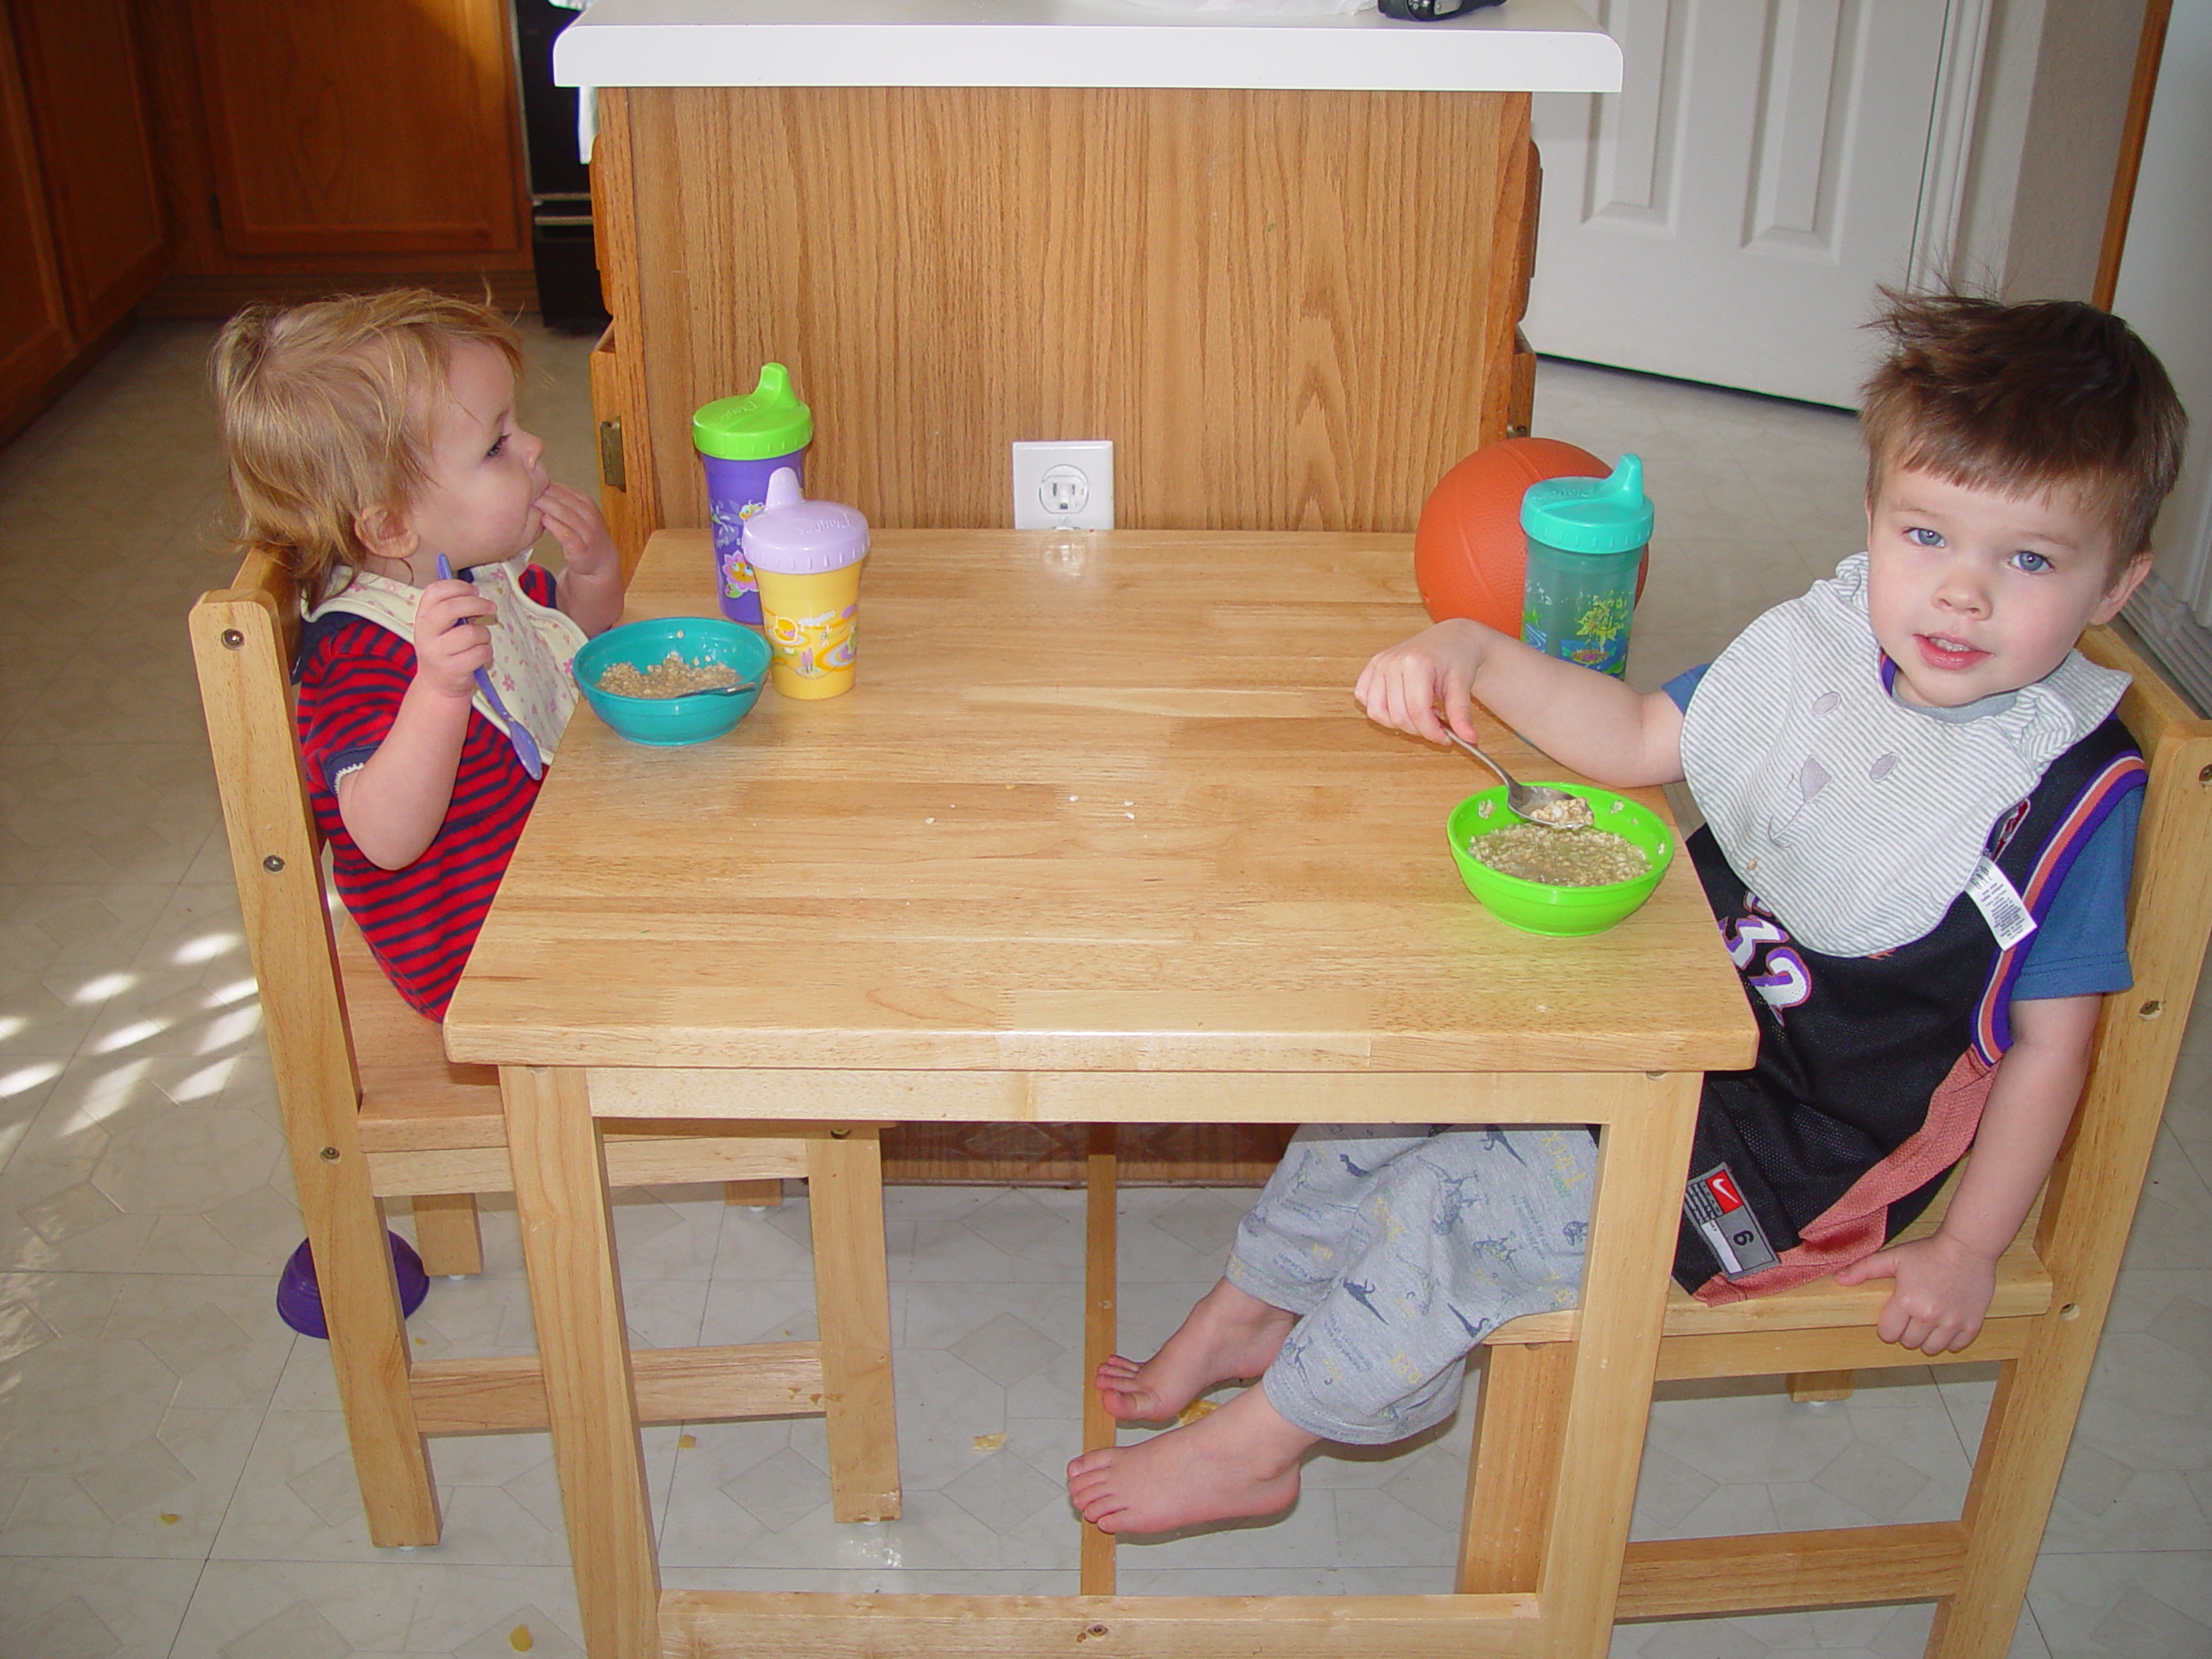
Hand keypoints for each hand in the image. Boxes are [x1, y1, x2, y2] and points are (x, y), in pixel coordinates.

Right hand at [412, 578, 495, 701]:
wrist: (437, 684)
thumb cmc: (445, 648)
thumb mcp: (441, 627)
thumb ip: (453, 610)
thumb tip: (478, 597)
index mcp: (422, 617)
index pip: (435, 591)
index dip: (458, 586)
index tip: (474, 590)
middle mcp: (425, 633)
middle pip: (451, 608)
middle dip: (476, 604)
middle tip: (491, 607)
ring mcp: (437, 653)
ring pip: (471, 633)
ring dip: (484, 634)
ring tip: (482, 639)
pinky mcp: (452, 670)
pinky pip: (480, 653)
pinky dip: (487, 652)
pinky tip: (482, 655)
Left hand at [535, 480, 619, 580]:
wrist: (601, 560)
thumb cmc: (584, 534)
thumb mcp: (577, 513)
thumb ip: (561, 501)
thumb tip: (537, 486)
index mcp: (586, 503)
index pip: (564, 490)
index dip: (546, 485)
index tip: (529, 482)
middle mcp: (589, 515)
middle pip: (565, 500)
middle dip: (545, 493)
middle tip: (526, 490)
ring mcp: (587, 532)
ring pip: (566, 515)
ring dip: (548, 507)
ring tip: (532, 502)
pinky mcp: (581, 549)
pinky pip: (567, 535)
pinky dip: (555, 526)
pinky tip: (543, 520)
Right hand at [1352, 618, 1494, 745]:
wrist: (1449, 639)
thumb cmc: (1455, 659)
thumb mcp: (1462, 685)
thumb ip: (1461, 714)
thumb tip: (1469, 738)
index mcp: (1416, 663)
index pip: (1417, 711)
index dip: (1431, 732)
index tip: (1446, 739)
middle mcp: (1392, 662)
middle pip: (1397, 716)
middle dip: (1418, 729)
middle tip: (1436, 722)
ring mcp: (1379, 664)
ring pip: (1376, 712)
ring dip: (1397, 721)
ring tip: (1419, 711)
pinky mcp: (1371, 668)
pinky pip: (1364, 699)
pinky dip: (1380, 709)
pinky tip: (1401, 704)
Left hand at [1833, 1231, 1997, 1354]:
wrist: (1967, 1248)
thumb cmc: (1929, 1252)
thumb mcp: (1893, 1257)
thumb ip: (1864, 1269)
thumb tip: (1839, 1279)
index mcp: (1906, 1301)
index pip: (1888, 1334)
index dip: (1888, 1327)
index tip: (1893, 1316)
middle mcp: (1929, 1316)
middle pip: (1909, 1343)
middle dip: (1907, 1332)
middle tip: (1912, 1316)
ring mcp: (1952, 1322)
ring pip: (1932, 1349)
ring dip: (1927, 1340)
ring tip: (1928, 1323)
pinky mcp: (1972, 1324)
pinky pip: (1957, 1346)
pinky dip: (1950, 1340)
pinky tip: (1946, 1325)